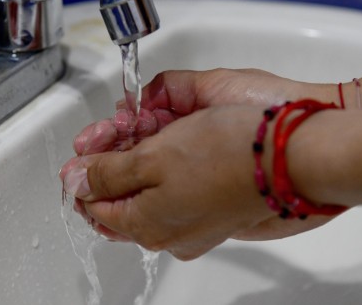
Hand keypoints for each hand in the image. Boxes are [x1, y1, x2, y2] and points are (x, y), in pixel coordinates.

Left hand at [61, 105, 334, 259]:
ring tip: (139, 127)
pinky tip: (166, 142)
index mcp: (146, 226)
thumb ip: (107, 175)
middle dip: (109, 162)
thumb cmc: (223, 155)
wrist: (287, 156)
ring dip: (135, 159)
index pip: (94, 207)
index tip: (84, 147)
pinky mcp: (212, 209)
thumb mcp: (151, 159)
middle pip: (121, 200)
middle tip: (111, 130)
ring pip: (147, 192)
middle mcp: (168, 234)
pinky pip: (172, 190)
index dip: (82, 176)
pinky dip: (162, 165)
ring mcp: (193, 224)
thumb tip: (75, 185)